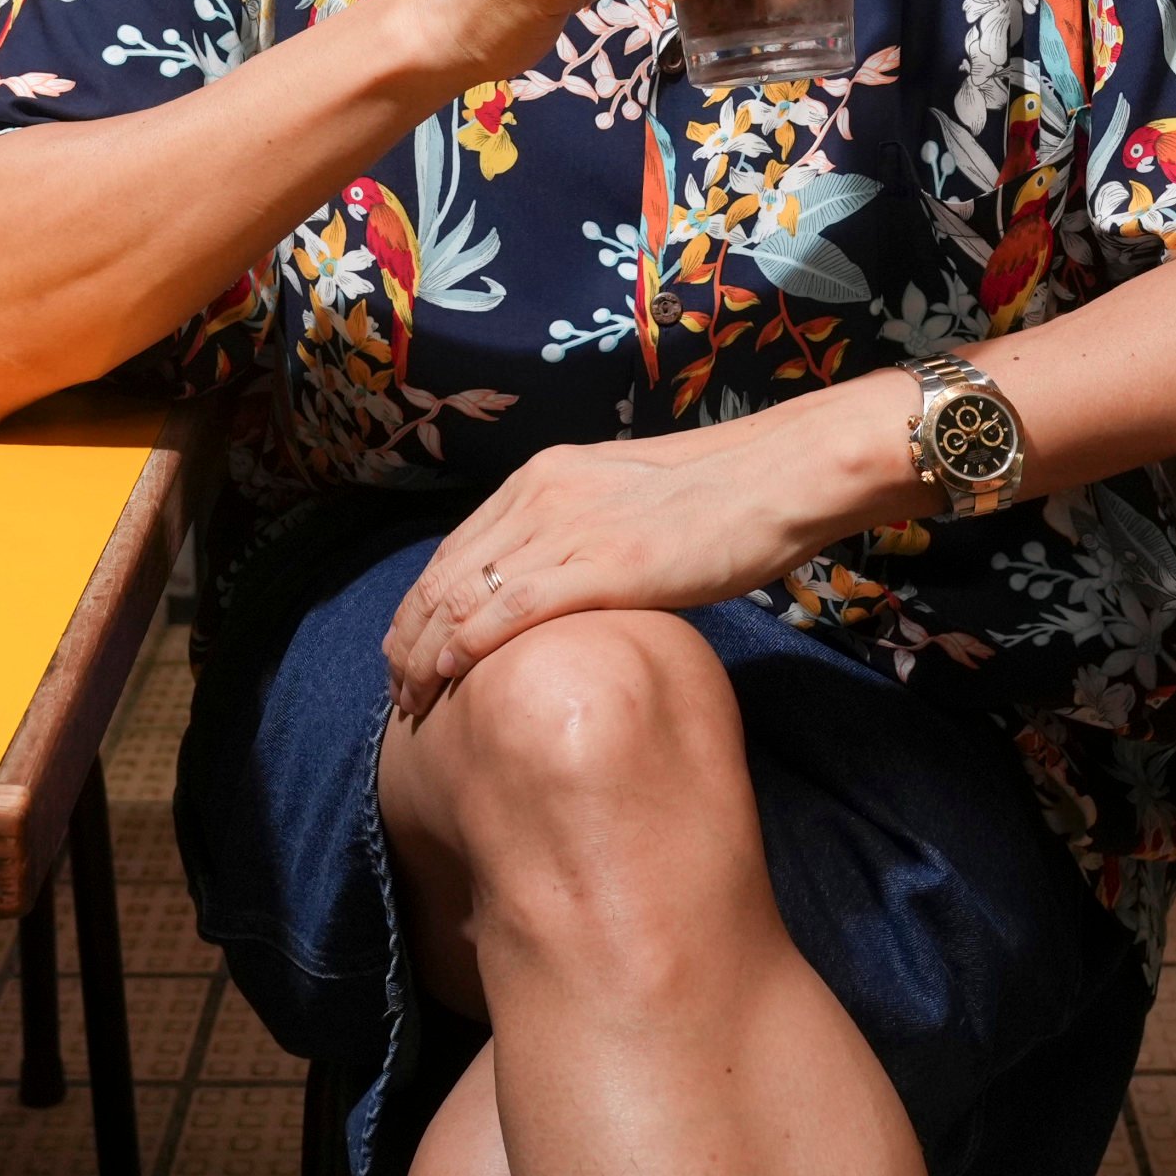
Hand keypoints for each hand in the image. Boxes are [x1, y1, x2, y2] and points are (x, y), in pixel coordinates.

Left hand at [379, 380, 906, 720]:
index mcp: (545, 476)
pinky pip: (510, 608)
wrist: (780, 479)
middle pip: (446, 572)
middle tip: (395, 689)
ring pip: (464, 593)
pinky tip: (447, 676)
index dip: (424, 604)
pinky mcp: (600, 564)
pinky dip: (467, 645)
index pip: (457, 548)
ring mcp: (567, 526)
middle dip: (409, 634)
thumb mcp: (630, 505)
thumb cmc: (724, 500)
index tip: (407, 649)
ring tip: (410, 699)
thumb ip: (585, 535)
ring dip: (424, 651)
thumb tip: (563, 585)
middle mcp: (541, 493)